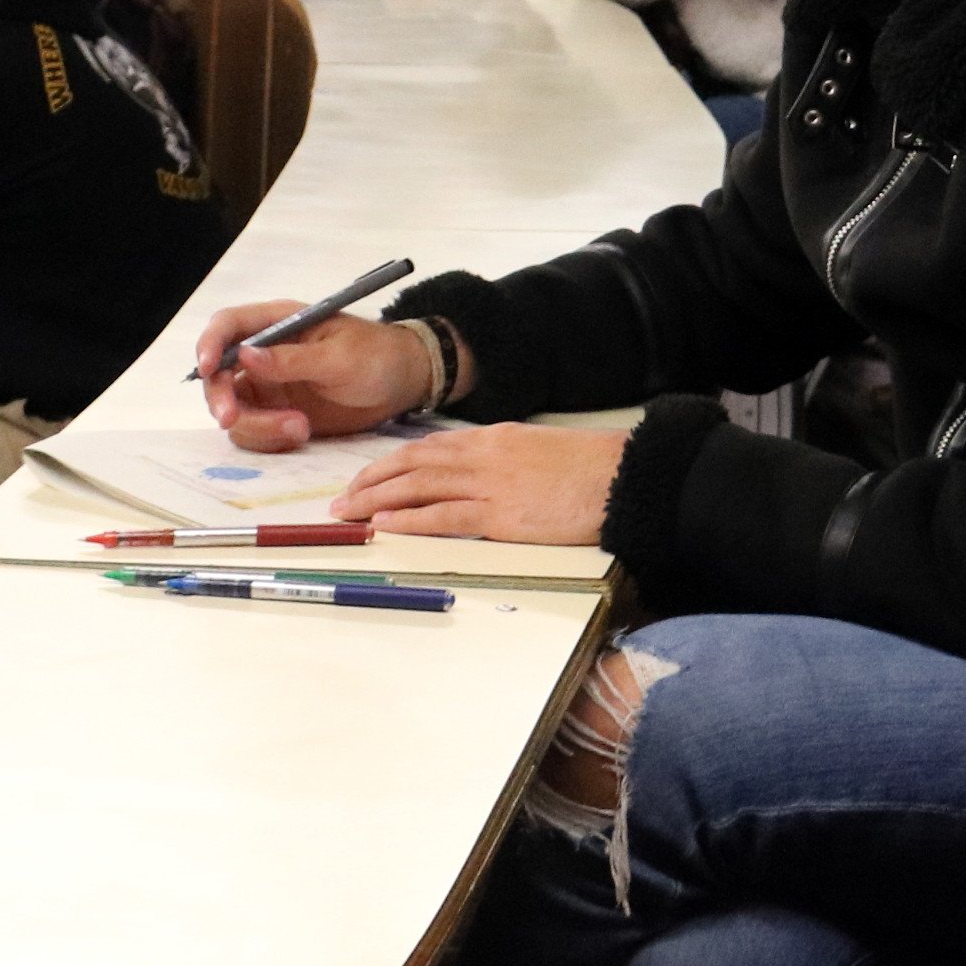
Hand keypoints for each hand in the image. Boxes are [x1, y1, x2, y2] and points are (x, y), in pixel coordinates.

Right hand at [194, 302, 431, 449]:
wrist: (402, 384)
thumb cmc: (377, 356)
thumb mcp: (339, 357)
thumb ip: (292, 360)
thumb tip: (245, 355)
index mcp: (279, 323)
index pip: (228, 325)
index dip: (209, 344)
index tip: (206, 370)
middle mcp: (264, 353)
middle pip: (218, 374)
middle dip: (221, 398)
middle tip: (234, 418)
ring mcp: (268, 385)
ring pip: (234, 409)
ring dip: (256, 424)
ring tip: (301, 428)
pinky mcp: (276, 413)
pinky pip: (254, 430)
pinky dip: (269, 438)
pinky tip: (302, 433)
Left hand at [335, 424, 628, 542]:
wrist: (623, 476)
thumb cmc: (592, 469)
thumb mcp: (542, 452)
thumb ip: (507, 461)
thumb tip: (482, 479)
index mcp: (495, 439)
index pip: (430, 448)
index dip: (392, 463)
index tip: (368, 477)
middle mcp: (485, 456)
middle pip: (414, 465)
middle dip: (372, 481)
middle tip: (343, 498)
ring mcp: (491, 485)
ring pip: (418, 488)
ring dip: (377, 500)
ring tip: (348, 513)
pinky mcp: (502, 516)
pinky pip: (444, 517)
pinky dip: (409, 521)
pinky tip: (384, 526)